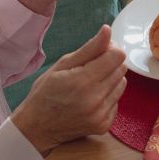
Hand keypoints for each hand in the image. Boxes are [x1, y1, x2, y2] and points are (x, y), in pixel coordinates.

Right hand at [10, 26, 127, 154]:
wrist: (36, 129)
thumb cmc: (45, 93)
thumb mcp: (62, 65)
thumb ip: (89, 48)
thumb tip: (108, 30)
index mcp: (83, 81)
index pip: (117, 56)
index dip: (111, 49)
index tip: (100, 51)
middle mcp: (95, 99)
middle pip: (121, 68)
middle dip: (110, 63)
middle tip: (91, 68)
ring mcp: (101, 115)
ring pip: (122, 84)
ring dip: (111, 80)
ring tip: (90, 84)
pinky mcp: (104, 125)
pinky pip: (117, 101)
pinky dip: (108, 96)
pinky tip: (91, 99)